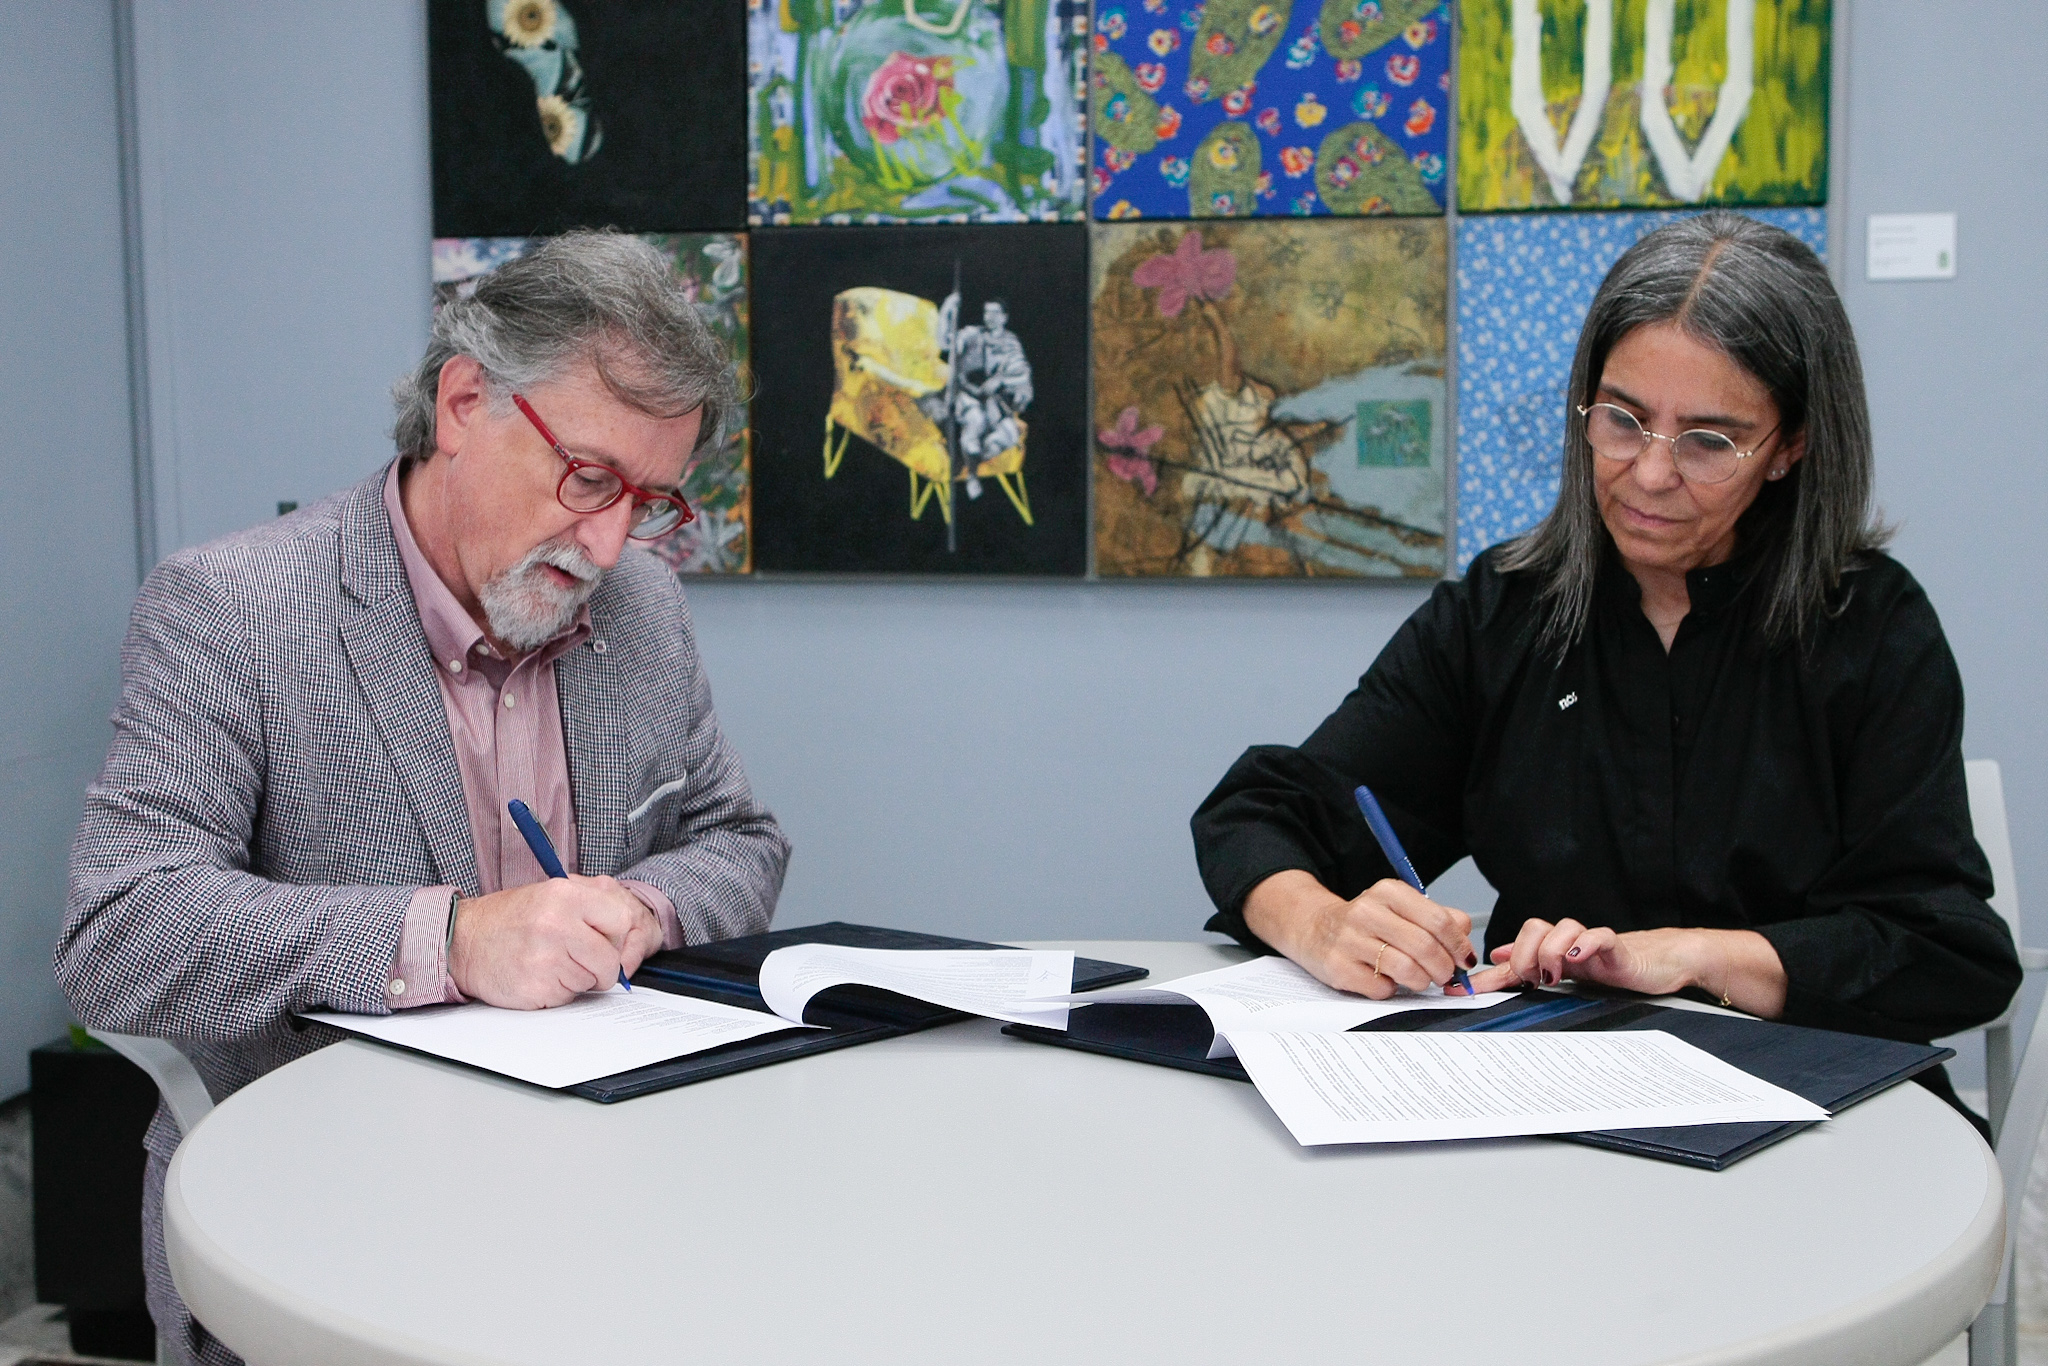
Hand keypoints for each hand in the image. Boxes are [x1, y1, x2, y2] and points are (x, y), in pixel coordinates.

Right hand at [449, 875, 663, 1009]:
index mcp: (565, 895)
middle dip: (602, 966)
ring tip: (550, 962)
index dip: (617, 936)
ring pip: (591, 981)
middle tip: (580, 959)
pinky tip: (538, 975)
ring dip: (577, 978)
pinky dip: (558, 992)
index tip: (607, 941)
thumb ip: (590, 906)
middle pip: (611, 959)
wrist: (463, 941)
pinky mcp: (537, 987)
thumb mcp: (550, 895)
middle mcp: (557, 924)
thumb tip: (629, 929)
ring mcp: (546, 958)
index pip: (622, 920)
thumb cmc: (510, 920)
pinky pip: (568, 997)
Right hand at [1242, 870, 1478, 999]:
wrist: (1313, 928)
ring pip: (1407, 970)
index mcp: (1388, 892)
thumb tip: (1465, 937)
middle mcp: (1367, 911)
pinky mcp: (1338, 967)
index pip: (1438, 920)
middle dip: (1444, 968)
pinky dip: (1391, 990)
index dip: (1458, 945)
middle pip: (1425, 947)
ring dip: (1421, 982)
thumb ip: (1438, 917)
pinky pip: (1381, 988)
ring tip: (1418, 979)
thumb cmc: (1366, 923)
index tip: (1464, 959)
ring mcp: (1349, 940)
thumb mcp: (1400, 908)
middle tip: (1444, 975)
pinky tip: (1385, 980)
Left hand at [1466, 920, 1786, 1017]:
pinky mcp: (1617, 947)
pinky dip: (1585, 944)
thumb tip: (1497, 962)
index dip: (1497, 967)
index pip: (1518, 948)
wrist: (1660, 964)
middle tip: (1529, 978)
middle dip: (1523, 954)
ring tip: (1551, 975)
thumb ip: (1532, 969)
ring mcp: (1591, 942)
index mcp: (1555, 949)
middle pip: (1534, 927)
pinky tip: (1577, 958)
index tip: (1474, 987)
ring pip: (1561, 928)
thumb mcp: (1568, 975)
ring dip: (1549, 951)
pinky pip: (1599, 936)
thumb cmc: (1614, 968)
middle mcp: (1570, 942)